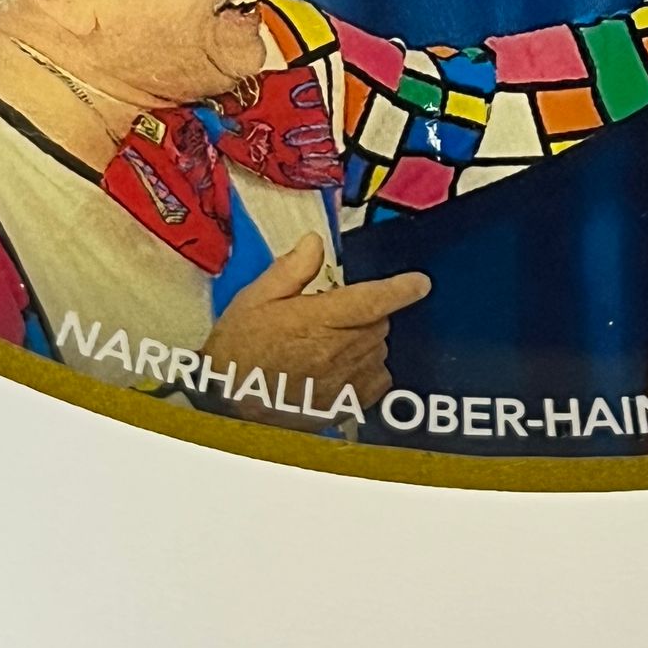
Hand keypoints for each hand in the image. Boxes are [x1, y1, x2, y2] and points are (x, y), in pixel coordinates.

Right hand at [205, 232, 427, 414]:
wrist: (227, 404)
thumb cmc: (238, 350)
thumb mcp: (254, 300)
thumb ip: (291, 270)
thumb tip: (315, 243)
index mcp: (317, 319)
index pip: (372, 300)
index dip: (401, 289)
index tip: (421, 283)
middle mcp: (338, 350)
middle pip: (379, 323)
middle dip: (367, 313)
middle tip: (332, 316)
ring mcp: (346, 380)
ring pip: (379, 349)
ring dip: (367, 340)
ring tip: (332, 343)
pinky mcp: (347, 404)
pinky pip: (379, 380)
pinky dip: (370, 368)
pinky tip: (345, 367)